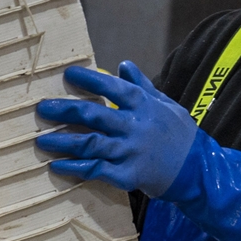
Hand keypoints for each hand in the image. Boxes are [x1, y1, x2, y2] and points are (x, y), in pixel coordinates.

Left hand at [34, 62, 199, 197]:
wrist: (199, 171)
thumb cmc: (180, 135)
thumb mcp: (167, 105)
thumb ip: (143, 86)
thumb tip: (124, 64)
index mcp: (146, 106)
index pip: (114, 88)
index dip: (90, 80)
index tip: (67, 74)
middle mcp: (136, 128)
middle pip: (95, 116)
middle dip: (65, 111)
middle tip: (42, 108)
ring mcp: (131, 153)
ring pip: (91, 144)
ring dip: (63, 142)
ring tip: (41, 140)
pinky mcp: (129, 176)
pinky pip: (97, 171)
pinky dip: (75, 168)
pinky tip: (57, 165)